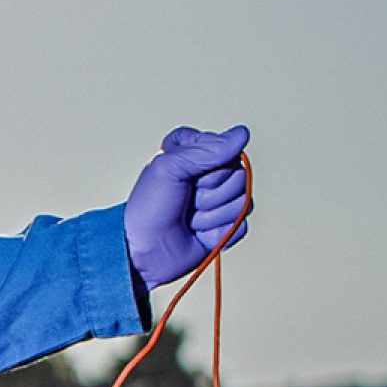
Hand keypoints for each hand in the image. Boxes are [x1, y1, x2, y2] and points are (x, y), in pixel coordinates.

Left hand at [123, 124, 252, 292]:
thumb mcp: (169, 168)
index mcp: (198, 153)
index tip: (183, 175)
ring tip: (189, 220)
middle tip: (186, 202)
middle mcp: (213, 174)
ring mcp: (222, 201)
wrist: (144, 251)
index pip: (227, 148)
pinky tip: (199, 235)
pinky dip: (219, 233)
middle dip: (210, 194)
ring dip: (211, 216)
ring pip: (242, 202)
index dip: (207, 166)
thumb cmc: (149, 208)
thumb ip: (206, 149)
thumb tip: (242, 135)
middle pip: (239, 176)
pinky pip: (241, 225)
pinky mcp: (227, 226)